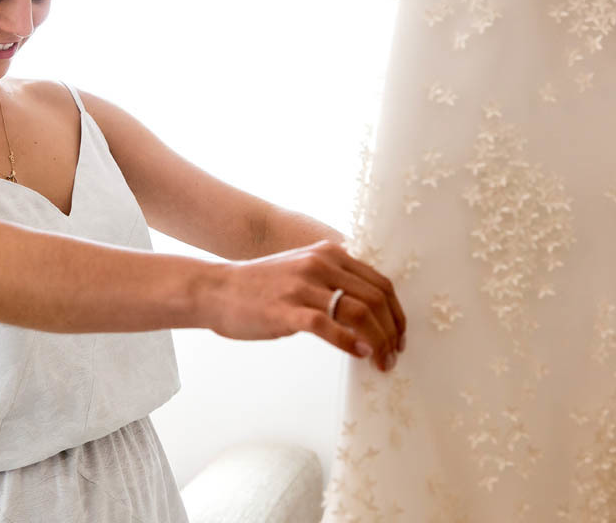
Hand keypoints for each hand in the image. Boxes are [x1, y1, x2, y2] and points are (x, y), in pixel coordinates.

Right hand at [207, 239, 406, 372]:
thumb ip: (332, 277)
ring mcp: (304, 286)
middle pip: (375, 298)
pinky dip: (351, 343)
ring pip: (358, 312)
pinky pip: (329, 326)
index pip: (379, 283)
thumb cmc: (260, 285)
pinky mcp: (288, 310)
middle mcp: (320, 265)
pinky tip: (360, 354)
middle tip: (394, 354)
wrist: (216, 289)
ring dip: (378, 341)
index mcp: (329, 254)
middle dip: (392, 330)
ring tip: (382, 361)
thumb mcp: (302, 267)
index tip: (399, 335)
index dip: (396, 312)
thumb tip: (365, 306)